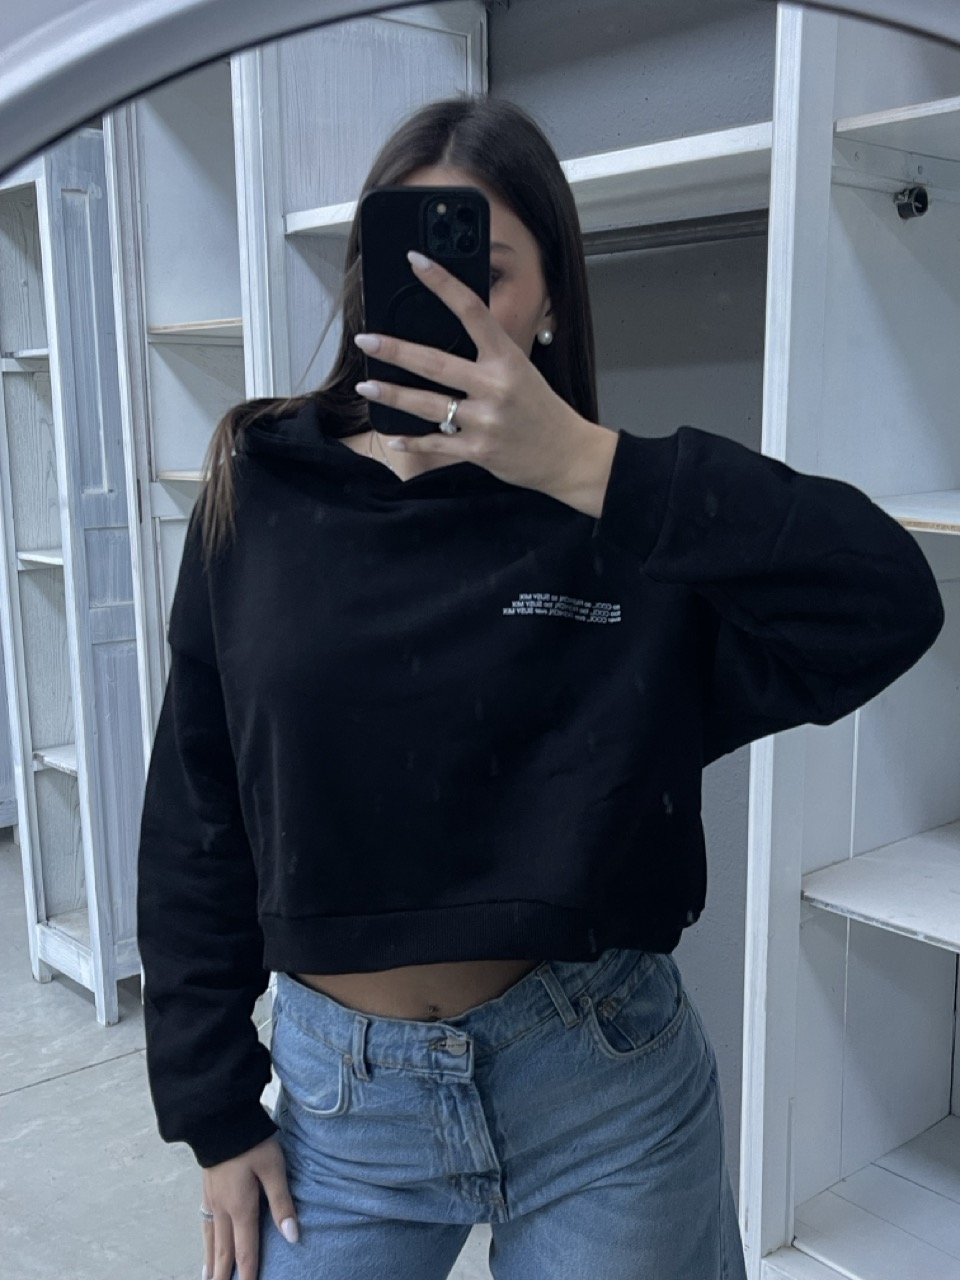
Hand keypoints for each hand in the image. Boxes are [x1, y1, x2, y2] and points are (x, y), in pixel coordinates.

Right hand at [201, 1135, 297, 1279]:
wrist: (221, 1116)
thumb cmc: (251, 1140)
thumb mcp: (273, 1168)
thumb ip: (282, 1203)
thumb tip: (292, 1236)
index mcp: (241, 1207)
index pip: (245, 1251)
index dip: (248, 1275)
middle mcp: (223, 1208)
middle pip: (223, 1251)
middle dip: (224, 1277)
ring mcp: (212, 1198)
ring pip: (211, 1239)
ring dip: (211, 1262)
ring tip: (209, 1279)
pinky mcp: (207, 1187)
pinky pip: (206, 1223)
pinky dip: (206, 1241)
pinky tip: (207, 1243)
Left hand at [353, 251, 616, 514]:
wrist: (568, 454)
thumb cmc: (541, 410)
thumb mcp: (522, 371)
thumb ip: (488, 355)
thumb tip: (445, 339)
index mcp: (507, 359)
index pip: (472, 310)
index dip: (443, 283)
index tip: (416, 262)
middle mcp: (495, 387)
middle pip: (435, 363)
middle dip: (395, 350)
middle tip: (366, 339)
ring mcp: (486, 421)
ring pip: (428, 405)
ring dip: (393, 394)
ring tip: (366, 385)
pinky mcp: (479, 451)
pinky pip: (437, 443)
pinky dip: (412, 441)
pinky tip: (393, 437)